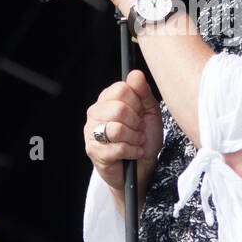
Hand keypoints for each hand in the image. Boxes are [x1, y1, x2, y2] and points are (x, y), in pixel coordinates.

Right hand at [84, 69, 162, 213]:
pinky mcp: (93, 151)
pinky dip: (132, 151)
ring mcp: (91, 132)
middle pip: (119, 109)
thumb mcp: (149, 112)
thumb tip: (135, 73)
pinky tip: (134, 153)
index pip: (122, 89)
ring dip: (134, 138)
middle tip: (139, 130)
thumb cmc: (144, 138)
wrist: (141, 168)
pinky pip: (116, 147)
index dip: (137, 102)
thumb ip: (143, 92)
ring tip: (137, 141)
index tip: (140, 113)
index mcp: (107, 99)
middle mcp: (96, 113)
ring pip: (116, 129)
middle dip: (136, 123)